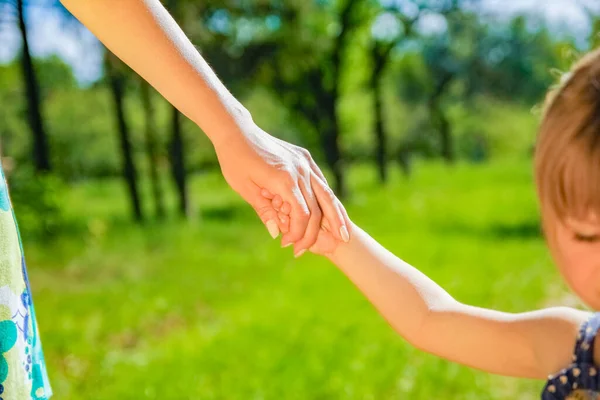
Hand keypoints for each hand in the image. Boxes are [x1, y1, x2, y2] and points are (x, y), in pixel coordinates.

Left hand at [213, 124, 349, 254]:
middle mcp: (299, 171)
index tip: (287, 244)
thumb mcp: (245, 190)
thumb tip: (277, 233)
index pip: (301, 214)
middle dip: (313, 232)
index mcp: (283, 180)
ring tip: (344, 234)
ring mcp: (304, 162)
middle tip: (305, 249)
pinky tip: (333, 211)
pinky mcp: (305, 157)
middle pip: (316, 208)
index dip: (297, 233)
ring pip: (326, 194)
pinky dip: (327, 198)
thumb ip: (264, 212)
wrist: (237, 131)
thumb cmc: (235, 161)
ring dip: (336, 216)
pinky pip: (320, 181)